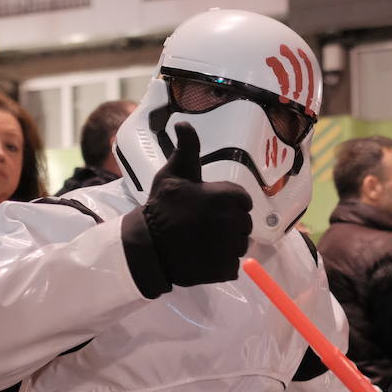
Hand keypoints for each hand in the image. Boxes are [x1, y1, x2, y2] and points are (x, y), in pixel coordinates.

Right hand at [140, 122, 252, 288]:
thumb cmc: (161, 207)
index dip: (229, 203)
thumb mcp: (173, 174)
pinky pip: (233, 265)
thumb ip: (187, 149)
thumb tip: (183, 123)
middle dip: (229, 224)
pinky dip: (222, 264)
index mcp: (224, 196)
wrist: (147, 246)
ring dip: (226, 244)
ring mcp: (229, 247)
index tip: (210, 207)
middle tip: (203, 225)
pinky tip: (203, 257)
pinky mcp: (225, 269)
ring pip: (240, 245)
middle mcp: (231, 221)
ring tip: (202, 241)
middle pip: (244, 223)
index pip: (243, 200)